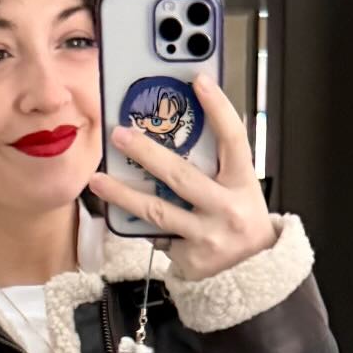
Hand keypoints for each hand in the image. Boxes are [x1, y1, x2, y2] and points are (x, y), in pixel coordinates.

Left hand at [87, 72, 276, 282]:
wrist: (254, 272)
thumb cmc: (239, 217)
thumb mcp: (238, 187)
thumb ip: (215, 162)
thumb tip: (176, 126)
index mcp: (243, 183)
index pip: (233, 139)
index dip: (218, 108)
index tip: (198, 80)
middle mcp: (227, 209)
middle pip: (181, 176)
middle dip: (146, 153)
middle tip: (119, 134)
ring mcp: (208, 236)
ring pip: (157, 211)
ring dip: (123, 194)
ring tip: (98, 179)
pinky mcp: (191, 258)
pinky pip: (157, 236)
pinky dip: (142, 225)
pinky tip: (126, 215)